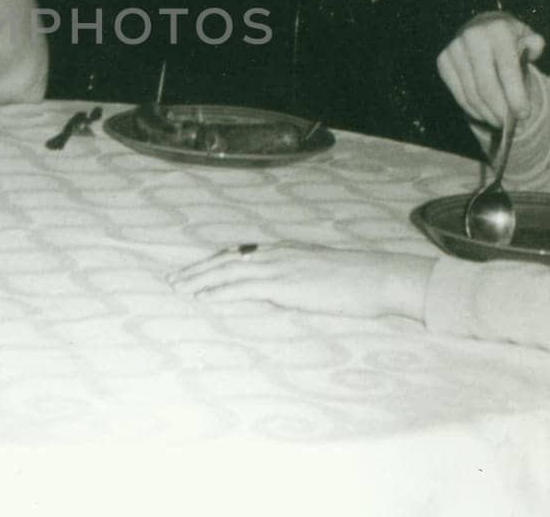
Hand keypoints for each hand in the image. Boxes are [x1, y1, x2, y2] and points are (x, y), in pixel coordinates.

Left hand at [169, 242, 434, 320]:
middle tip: (174, 281)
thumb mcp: (318, 273)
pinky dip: (219, 292)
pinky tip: (204, 298)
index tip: (195, 271)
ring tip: (180, 290)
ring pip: (227, 273)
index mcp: (283, 251)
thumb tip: (283, 292)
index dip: (214, 262)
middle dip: (198, 270)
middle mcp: (275, 254)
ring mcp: (278, 268)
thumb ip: (296, 279)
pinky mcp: (282, 285)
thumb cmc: (355, 280)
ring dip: (200, 281)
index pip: (238, 254)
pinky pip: (242, 289)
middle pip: (225, 260)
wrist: (375, 277)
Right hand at [436, 11, 545, 126]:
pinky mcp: (443, 60)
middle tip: (509, 124)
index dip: (516, 95)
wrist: (482, 27)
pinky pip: (458, 94)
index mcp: (497, 29)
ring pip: (471, 93)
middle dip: (499, 110)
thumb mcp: (527, 36)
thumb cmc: (510, 39)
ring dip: (486, 113)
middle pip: (486, 85)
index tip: (523, 114)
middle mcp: (472, 36)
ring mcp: (454, 49)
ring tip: (499, 121)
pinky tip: (484, 113)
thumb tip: (533, 48)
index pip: (507, 68)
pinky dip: (472, 109)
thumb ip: (535, 44)